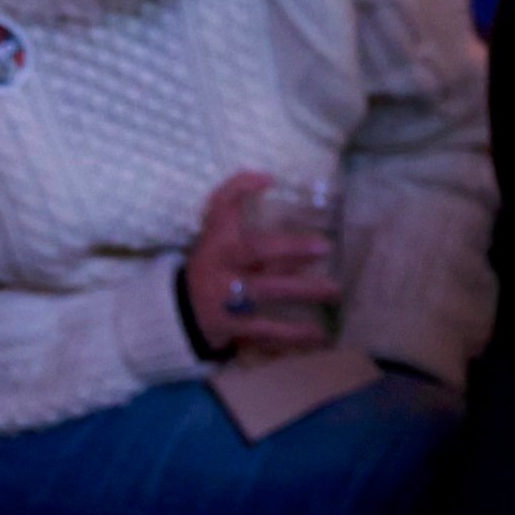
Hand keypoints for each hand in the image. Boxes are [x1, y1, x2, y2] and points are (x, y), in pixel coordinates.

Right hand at [182, 171, 336, 361]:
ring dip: (301, 290)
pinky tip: (320, 336)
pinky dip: (293, 335)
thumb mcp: (226, 248)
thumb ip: (258, 236)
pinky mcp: (231, 327)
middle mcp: (219, 265)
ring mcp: (223, 297)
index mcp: (216, 241)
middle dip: (290, 247)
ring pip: (265, 290)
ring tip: (334, 290)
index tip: (268, 179)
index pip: (221, 208)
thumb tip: (284, 204)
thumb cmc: (215, 271)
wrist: (180, 313)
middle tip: (325, 246)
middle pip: (253, 250)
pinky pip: (266, 331)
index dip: (239, 189)